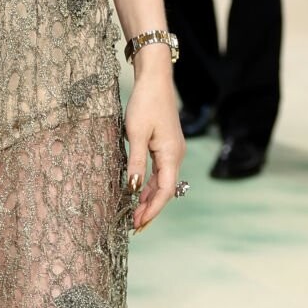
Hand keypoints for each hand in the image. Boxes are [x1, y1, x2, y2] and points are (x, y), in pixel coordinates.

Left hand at [124, 65, 183, 229]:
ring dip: (149, 198)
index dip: (152, 210)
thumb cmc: (145, 103)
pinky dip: (149, 185)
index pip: (164, 191)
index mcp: (171, 155)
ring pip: (161, 182)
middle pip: (164, 190)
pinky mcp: (166, 146)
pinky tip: (138, 193)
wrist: (155, 80)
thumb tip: (132, 189)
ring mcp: (172, 151)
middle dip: (150, 209)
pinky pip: (159, 171)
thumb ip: (135, 163)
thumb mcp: (136, 135)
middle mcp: (176, 155)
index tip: (138, 224)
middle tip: (134, 226)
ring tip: (135, 215)